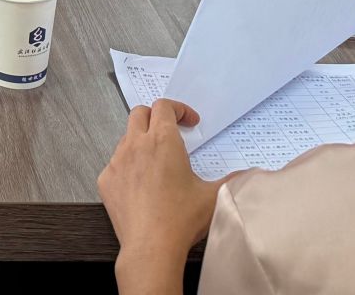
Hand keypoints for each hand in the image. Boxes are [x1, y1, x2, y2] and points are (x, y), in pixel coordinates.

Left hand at [97, 100, 220, 271]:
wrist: (151, 247)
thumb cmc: (180, 220)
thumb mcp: (214, 196)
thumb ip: (232, 180)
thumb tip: (248, 175)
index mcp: (163, 141)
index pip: (164, 106)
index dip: (178, 109)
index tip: (189, 122)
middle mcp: (136, 145)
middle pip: (140, 113)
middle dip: (156, 117)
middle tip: (170, 131)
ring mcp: (117, 162)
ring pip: (126, 138)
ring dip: (141, 142)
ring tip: (158, 162)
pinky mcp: (106, 180)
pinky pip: (115, 164)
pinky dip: (128, 167)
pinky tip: (142, 185)